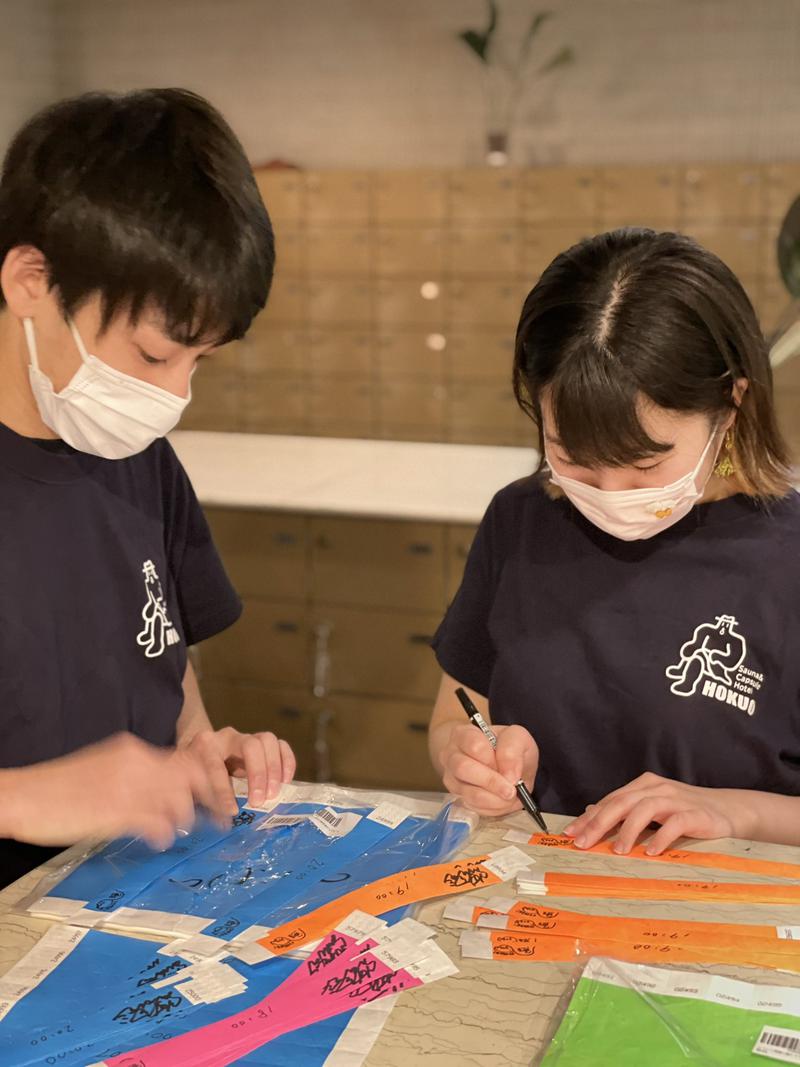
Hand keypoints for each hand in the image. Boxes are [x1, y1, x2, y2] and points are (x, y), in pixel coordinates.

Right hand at [3, 733, 237, 850]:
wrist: (24, 796)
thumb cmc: (61, 789)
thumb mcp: (105, 770)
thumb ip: (136, 778)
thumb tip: (165, 796)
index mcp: (133, 750)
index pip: (187, 758)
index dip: (210, 778)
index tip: (221, 796)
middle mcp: (135, 762)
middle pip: (193, 776)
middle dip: (213, 798)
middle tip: (222, 819)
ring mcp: (127, 786)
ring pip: (179, 800)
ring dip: (186, 819)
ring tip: (181, 830)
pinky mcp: (115, 811)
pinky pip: (155, 822)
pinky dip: (164, 833)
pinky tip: (160, 840)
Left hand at [182, 726, 295, 810]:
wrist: (199, 756)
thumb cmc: (196, 775)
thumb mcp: (194, 786)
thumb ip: (206, 799)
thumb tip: (222, 822)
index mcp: (206, 746)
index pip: (216, 765)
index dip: (224, 790)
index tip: (232, 811)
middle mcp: (228, 736)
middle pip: (250, 746)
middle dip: (257, 774)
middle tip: (259, 801)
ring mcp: (247, 736)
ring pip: (267, 741)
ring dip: (273, 769)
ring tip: (273, 793)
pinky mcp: (263, 742)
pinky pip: (281, 745)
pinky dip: (286, 762)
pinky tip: (285, 782)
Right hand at [439, 722, 538, 816]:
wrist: (504, 764)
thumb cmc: (508, 748)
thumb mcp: (518, 738)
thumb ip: (513, 750)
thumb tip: (509, 775)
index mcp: (463, 733)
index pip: (474, 745)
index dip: (493, 759)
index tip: (509, 769)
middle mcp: (451, 755)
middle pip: (463, 769)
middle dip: (491, 782)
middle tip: (511, 790)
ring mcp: (451, 777)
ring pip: (468, 792)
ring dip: (494, 799)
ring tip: (510, 796)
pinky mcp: (457, 796)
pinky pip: (473, 807)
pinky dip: (492, 808)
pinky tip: (502, 800)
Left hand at [563, 772, 755, 854]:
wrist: (728, 811)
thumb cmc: (685, 812)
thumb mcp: (651, 808)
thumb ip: (624, 810)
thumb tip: (590, 814)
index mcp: (643, 785)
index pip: (610, 800)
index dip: (589, 817)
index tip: (570, 834)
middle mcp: (656, 788)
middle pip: (621, 802)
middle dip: (599, 823)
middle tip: (583, 843)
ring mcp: (676, 799)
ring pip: (645, 810)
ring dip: (628, 831)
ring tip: (618, 851)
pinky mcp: (695, 814)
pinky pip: (675, 823)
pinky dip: (661, 837)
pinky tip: (651, 852)